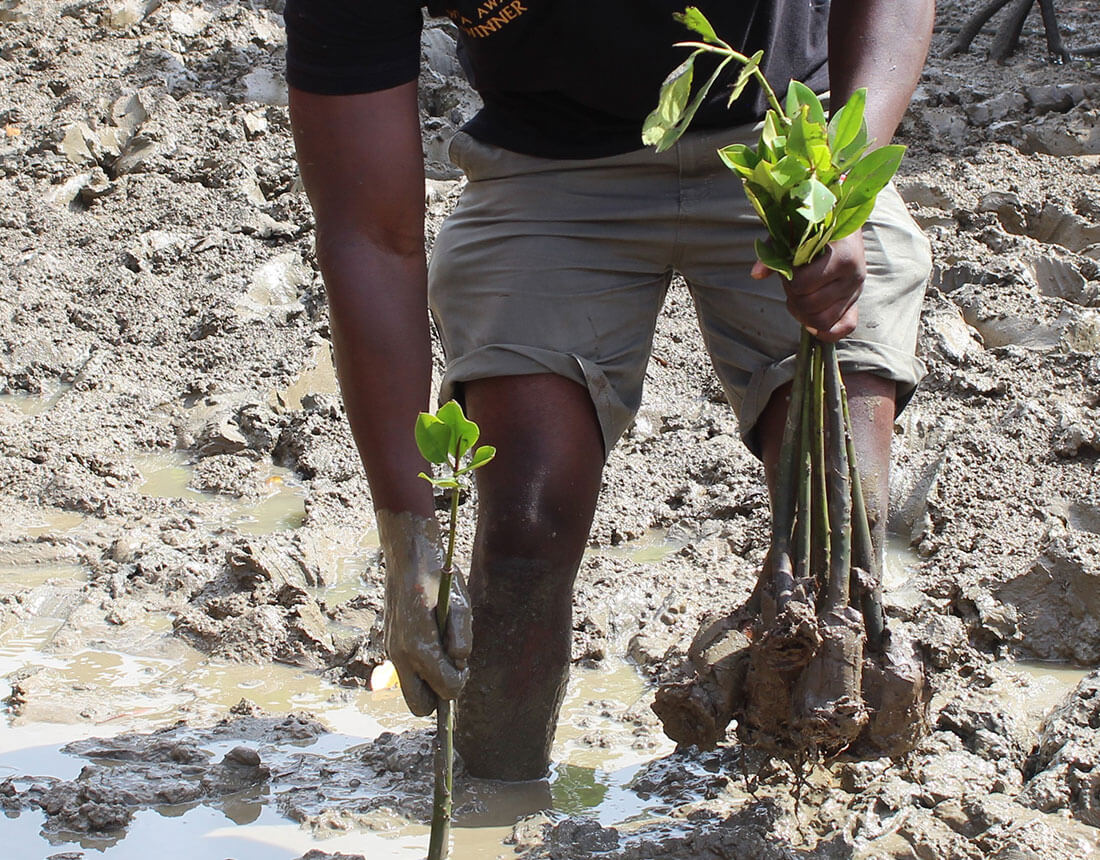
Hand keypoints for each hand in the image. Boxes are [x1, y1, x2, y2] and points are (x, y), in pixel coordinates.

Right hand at [376, 509, 472, 715]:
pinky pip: (406, 672)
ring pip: (412, 690)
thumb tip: (460, 661)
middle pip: (420, 706)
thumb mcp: (461, 604)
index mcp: (422, 647)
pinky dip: (420, 668)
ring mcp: (393, 651)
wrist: (407, 559)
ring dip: (429, 680)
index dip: (459, 682)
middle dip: (439, 695)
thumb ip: (463, 636)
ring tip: (440, 649)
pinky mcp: (390, 644)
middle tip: (451, 669)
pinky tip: (429, 640)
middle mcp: (402, 655)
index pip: (446, 690)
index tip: (463, 666)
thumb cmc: (438, 580)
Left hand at [752, 232, 866, 342]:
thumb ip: (773, 250)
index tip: (788, 268)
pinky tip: (810, 320)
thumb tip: (756, 274)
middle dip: (793, 296)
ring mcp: (856, 292)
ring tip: (798, 297)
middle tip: (791, 283)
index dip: (788, 280)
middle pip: (810, 306)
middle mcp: (854, 277)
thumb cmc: (815, 225)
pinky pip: (844, 328)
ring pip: (822, 321)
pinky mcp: (855, 302)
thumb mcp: (794, 230)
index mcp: (843, 257)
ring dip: (802, 313)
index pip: (803, 285)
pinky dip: (825, 331)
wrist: (845, 221)